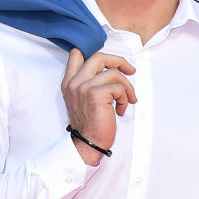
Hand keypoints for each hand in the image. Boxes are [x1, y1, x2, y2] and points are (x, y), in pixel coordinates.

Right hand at [62, 48, 136, 162]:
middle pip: (99, 57)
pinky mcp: (96, 94)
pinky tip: (120, 110)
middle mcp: (74, 82)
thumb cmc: (90, 125)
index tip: (111, 63)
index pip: (77, 54)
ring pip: (114, 73)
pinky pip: (119, 87)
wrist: (88, 144)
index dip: (97, 55)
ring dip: (126, 87)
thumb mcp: (83, 99)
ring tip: (126, 100)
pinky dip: (125, 99)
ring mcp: (84, 87)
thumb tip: (110, 70)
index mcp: (69, 82)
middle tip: (130, 70)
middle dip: (119, 61)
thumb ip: (89, 82)